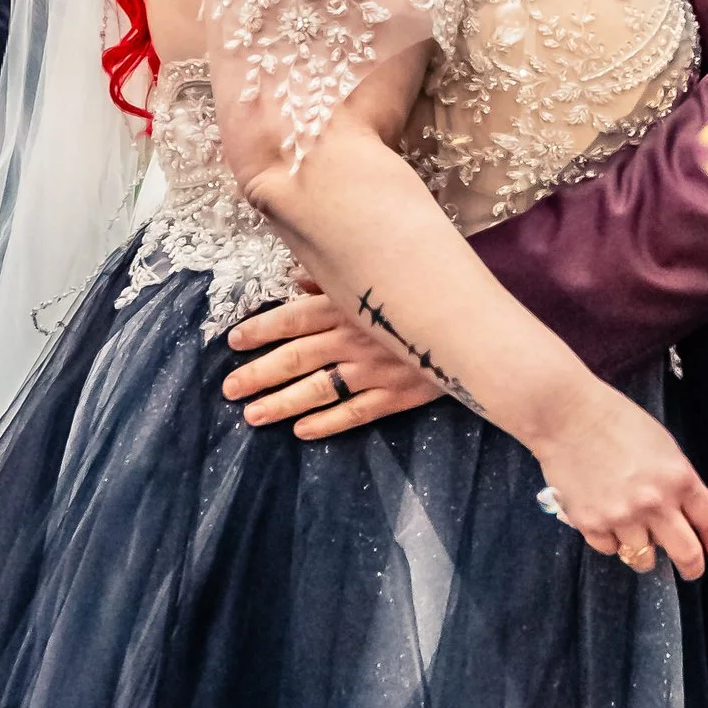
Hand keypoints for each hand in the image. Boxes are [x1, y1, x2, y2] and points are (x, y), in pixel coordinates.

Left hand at [225, 291, 444, 434]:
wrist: (477, 322)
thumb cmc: (423, 291)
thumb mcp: (378, 276)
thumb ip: (336, 281)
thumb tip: (297, 279)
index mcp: (349, 305)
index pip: (294, 318)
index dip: (261, 330)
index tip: (233, 342)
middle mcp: (356, 337)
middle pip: (297, 357)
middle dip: (259, 374)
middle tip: (231, 389)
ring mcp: (376, 368)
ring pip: (319, 389)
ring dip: (283, 403)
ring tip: (254, 415)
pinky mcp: (397, 393)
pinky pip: (356, 411)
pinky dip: (328, 423)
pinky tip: (302, 431)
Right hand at [531, 376, 707, 580]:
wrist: (567, 415)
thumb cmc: (616, 421)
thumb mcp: (663, 446)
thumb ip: (677, 482)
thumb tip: (683, 516)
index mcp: (679, 478)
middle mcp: (655, 503)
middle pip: (686, 553)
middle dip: (691, 567)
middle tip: (690, 570)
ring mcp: (622, 516)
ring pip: (643, 558)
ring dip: (643, 551)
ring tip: (634, 534)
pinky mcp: (591, 523)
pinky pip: (610, 548)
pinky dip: (610, 540)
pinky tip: (605, 518)